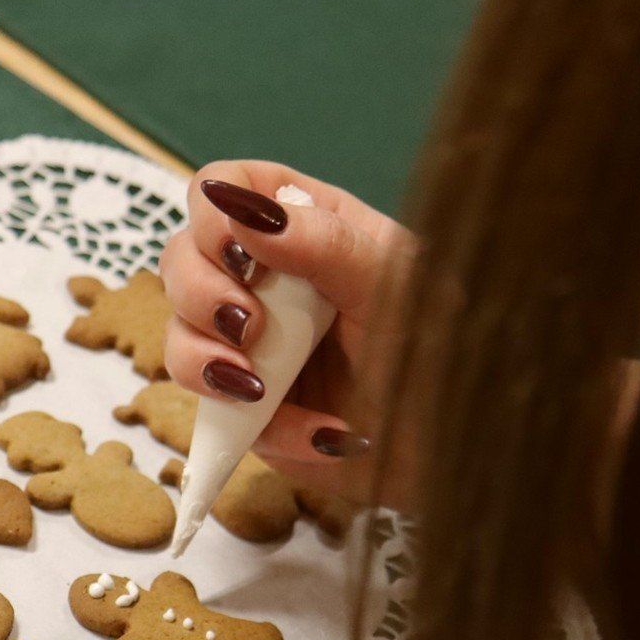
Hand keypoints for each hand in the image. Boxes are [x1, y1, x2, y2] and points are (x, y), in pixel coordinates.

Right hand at [158, 162, 419, 506]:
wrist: (460, 452)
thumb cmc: (445, 356)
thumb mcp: (397, 289)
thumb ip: (325, 244)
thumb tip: (241, 209)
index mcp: (310, 227)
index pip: (230, 186)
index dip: (212, 210)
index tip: (236, 250)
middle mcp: (270, 280)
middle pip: (182, 256)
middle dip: (202, 293)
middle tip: (249, 326)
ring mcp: (251, 345)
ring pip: (178, 333)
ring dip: (206, 359)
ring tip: (260, 388)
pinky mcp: (246, 407)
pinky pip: (211, 409)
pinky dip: (254, 422)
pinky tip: (317, 431)